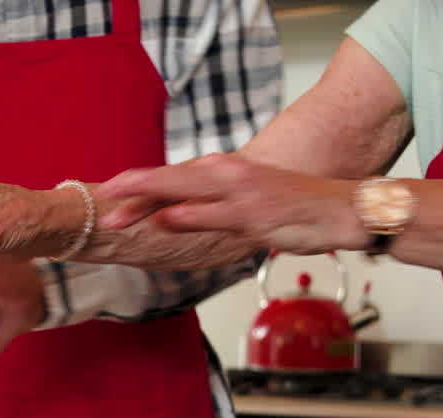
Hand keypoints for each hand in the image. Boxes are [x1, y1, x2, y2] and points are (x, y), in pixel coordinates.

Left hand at [98, 153, 367, 255]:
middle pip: (170, 181)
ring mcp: (240, 196)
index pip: (172, 177)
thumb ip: (211, 208)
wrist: (343, 209)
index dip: (138, 184)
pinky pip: (214, 217)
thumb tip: (176, 216)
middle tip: (99, 199)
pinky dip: (187, 217)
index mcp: (223, 172)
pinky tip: (164, 220)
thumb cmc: (295, 207)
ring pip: (185, 194)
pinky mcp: (254, 216)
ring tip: (116, 213)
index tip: (107, 191)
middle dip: (132, 190)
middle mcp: (228, 176)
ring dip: (147, 203)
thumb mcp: (246, 204)